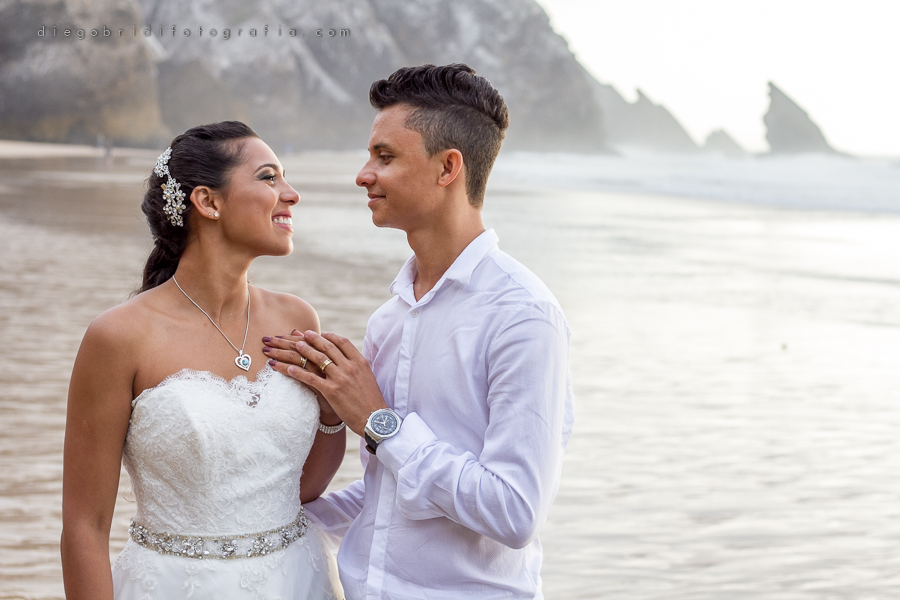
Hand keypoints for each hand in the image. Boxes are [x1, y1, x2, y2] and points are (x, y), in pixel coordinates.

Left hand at [264, 331, 386, 435]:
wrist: (374, 419)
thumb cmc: (371, 400)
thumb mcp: (367, 378)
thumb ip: (357, 367)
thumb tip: (348, 359)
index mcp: (360, 362)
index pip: (343, 343)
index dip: (331, 336)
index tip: (322, 333)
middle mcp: (350, 367)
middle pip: (328, 347)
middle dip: (314, 339)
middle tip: (304, 334)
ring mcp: (340, 378)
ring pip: (318, 359)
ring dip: (304, 350)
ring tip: (295, 345)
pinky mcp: (331, 391)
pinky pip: (310, 378)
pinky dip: (298, 372)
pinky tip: (288, 369)